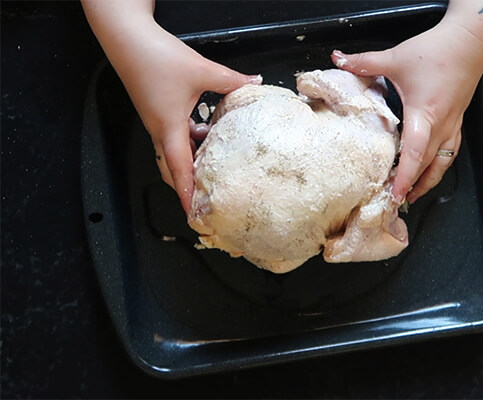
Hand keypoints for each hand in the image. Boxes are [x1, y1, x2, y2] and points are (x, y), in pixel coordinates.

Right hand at [115, 22, 260, 212]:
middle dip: (188, 184)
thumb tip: (253, 82)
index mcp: (168, 128)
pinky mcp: (158, 112)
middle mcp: (160, 130)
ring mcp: (157, 122)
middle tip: (205, 197)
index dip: (187, 194)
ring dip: (192, 160)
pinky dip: (191, 140)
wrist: (127, 39)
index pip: (180, 170)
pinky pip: (175, 135)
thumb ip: (231, 80)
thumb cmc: (156, 57)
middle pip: (173, 168)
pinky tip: (207, 131)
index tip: (193, 214)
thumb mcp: (202, 70)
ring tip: (214, 166)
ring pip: (175, 152)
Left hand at [332, 20, 482, 203]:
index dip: (404, 177)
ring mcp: (453, 125)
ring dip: (428, 181)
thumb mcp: (396, 57)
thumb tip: (338, 58)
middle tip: (395, 201)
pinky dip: (439, 165)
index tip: (394, 195)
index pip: (415, 154)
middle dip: (412, 186)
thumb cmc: (437, 50)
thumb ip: (365, 62)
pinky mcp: (458, 120)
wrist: (472, 39)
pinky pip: (450, 151)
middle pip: (428, 166)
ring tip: (412, 194)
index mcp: (424, 114)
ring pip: (442, 162)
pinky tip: (430, 169)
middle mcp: (442, 125)